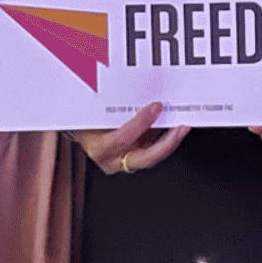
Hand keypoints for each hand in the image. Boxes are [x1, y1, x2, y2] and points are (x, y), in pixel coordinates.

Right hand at [71, 101, 190, 175]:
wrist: (80, 132)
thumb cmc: (85, 121)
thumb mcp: (96, 113)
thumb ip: (117, 109)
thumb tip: (143, 98)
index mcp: (100, 148)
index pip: (124, 138)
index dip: (142, 122)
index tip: (155, 107)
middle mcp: (112, 161)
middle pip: (146, 158)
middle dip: (168, 143)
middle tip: (181, 127)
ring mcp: (123, 164)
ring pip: (152, 157)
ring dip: (170, 142)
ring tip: (182, 126)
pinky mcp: (132, 162)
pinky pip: (151, 153)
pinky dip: (163, 141)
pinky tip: (172, 130)